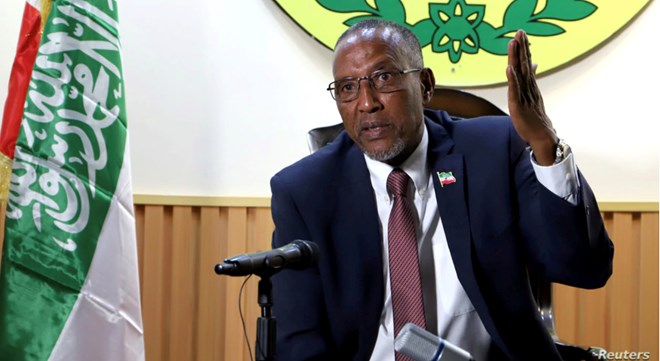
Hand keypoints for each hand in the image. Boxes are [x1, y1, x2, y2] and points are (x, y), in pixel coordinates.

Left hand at [506, 30, 557, 165]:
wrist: (542, 136)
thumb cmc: (535, 117)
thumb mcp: (532, 95)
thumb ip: (531, 80)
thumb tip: (533, 64)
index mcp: (531, 86)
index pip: (526, 64)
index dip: (524, 49)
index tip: (522, 34)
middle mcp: (529, 88)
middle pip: (524, 64)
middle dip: (521, 47)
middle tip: (519, 31)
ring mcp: (524, 96)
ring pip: (519, 74)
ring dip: (516, 58)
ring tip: (514, 43)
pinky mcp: (518, 106)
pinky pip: (515, 90)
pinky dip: (512, 79)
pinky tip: (509, 68)